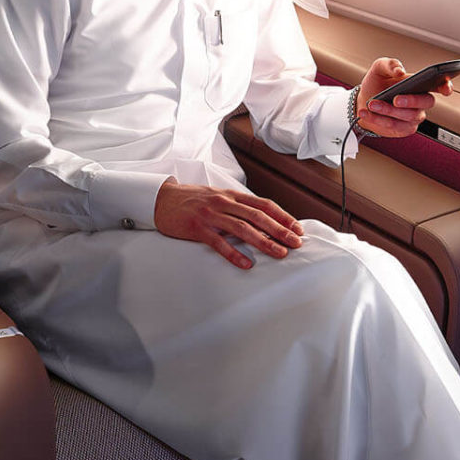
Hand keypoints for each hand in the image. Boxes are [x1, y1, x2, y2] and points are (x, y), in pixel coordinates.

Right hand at [153, 179, 303, 269]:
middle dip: (280, 230)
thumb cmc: (191, 200)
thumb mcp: (217, 197)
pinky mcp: (197, 228)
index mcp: (231, 195)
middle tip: (296, 243)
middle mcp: (223, 202)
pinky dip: (234, 254)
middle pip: (258, 216)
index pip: (263, 204)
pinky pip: (218, 242)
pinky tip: (246, 263)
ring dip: (263, 242)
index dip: (282, 216)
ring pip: (242, 228)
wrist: (161, 199)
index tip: (298, 229)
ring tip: (279, 253)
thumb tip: (260, 220)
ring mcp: (211, 215)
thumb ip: (236, 206)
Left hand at [357, 57, 451, 138]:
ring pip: (407, 117)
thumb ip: (390, 64)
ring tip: (372, 103)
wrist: (364, 101)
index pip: (439, 85)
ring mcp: (413, 117)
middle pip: (425, 103)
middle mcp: (420, 102)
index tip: (446, 89)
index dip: (446, 87)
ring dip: (387, 110)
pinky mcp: (403, 129)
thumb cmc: (377, 84)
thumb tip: (400, 70)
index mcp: (420, 84)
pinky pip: (394, 127)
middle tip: (396, 99)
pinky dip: (378, 119)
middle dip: (411, 101)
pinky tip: (366, 113)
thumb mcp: (379, 68)